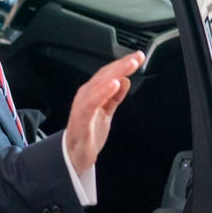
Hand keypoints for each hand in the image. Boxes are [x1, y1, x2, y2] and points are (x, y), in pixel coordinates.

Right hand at [64, 50, 144, 173]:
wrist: (73, 156)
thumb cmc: (87, 134)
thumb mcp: (106, 112)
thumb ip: (114, 97)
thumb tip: (125, 81)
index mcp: (92, 93)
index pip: (108, 74)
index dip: (123, 64)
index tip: (138, 57)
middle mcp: (86, 95)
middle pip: (105, 75)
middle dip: (122, 64)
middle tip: (137, 57)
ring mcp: (82, 104)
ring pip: (100, 84)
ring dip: (116, 73)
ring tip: (130, 65)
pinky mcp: (82, 116)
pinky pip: (93, 101)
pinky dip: (104, 91)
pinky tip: (115, 84)